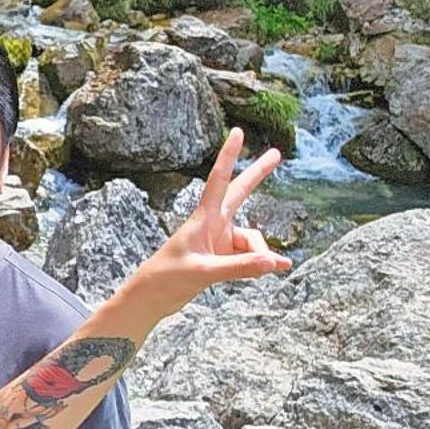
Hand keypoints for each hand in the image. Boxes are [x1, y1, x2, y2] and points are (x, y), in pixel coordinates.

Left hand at [131, 129, 292, 316]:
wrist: (152, 297)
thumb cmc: (168, 279)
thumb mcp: (204, 273)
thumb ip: (239, 267)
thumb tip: (273, 262)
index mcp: (203, 218)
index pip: (219, 180)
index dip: (228, 155)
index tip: (236, 131)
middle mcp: (213, 224)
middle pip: (241, 193)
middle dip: (258, 174)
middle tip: (277, 153)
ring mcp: (219, 239)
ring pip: (252, 240)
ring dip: (258, 255)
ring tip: (256, 272)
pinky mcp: (223, 255)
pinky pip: (251, 256)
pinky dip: (260, 263)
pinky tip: (278, 268)